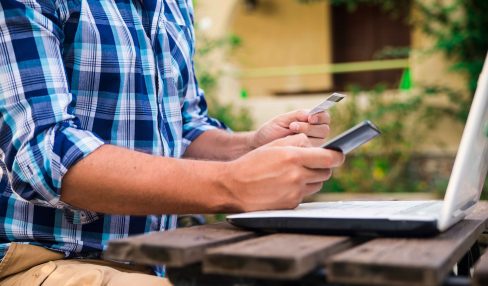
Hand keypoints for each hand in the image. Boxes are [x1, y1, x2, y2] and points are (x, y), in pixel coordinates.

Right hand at [222, 134, 343, 211]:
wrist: (233, 187)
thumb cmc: (252, 164)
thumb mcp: (273, 146)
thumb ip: (296, 142)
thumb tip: (315, 145)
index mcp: (294, 157)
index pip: (329, 158)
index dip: (337, 156)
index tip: (338, 155)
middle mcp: (297, 175)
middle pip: (326, 172)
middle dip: (322, 167)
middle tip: (311, 164)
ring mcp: (295, 192)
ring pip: (317, 185)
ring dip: (311, 179)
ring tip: (294, 174)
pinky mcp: (291, 204)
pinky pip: (304, 195)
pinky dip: (299, 190)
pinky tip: (283, 186)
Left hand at [250, 110, 330, 147]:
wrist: (261, 145)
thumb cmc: (272, 130)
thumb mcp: (283, 120)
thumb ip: (297, 115)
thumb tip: (311, 114)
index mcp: (312, 121)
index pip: (324, 117)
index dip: (320, 117)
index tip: (310, 118)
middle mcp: (315, 134)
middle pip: (324, 129)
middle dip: (309, 127)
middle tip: (293, 126)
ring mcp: (313, 146)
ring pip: (320, 140)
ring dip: (305, 135)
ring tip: (290, 132)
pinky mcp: (307, 157)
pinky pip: (312, 152)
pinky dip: (303, 146)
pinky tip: (292, 144)